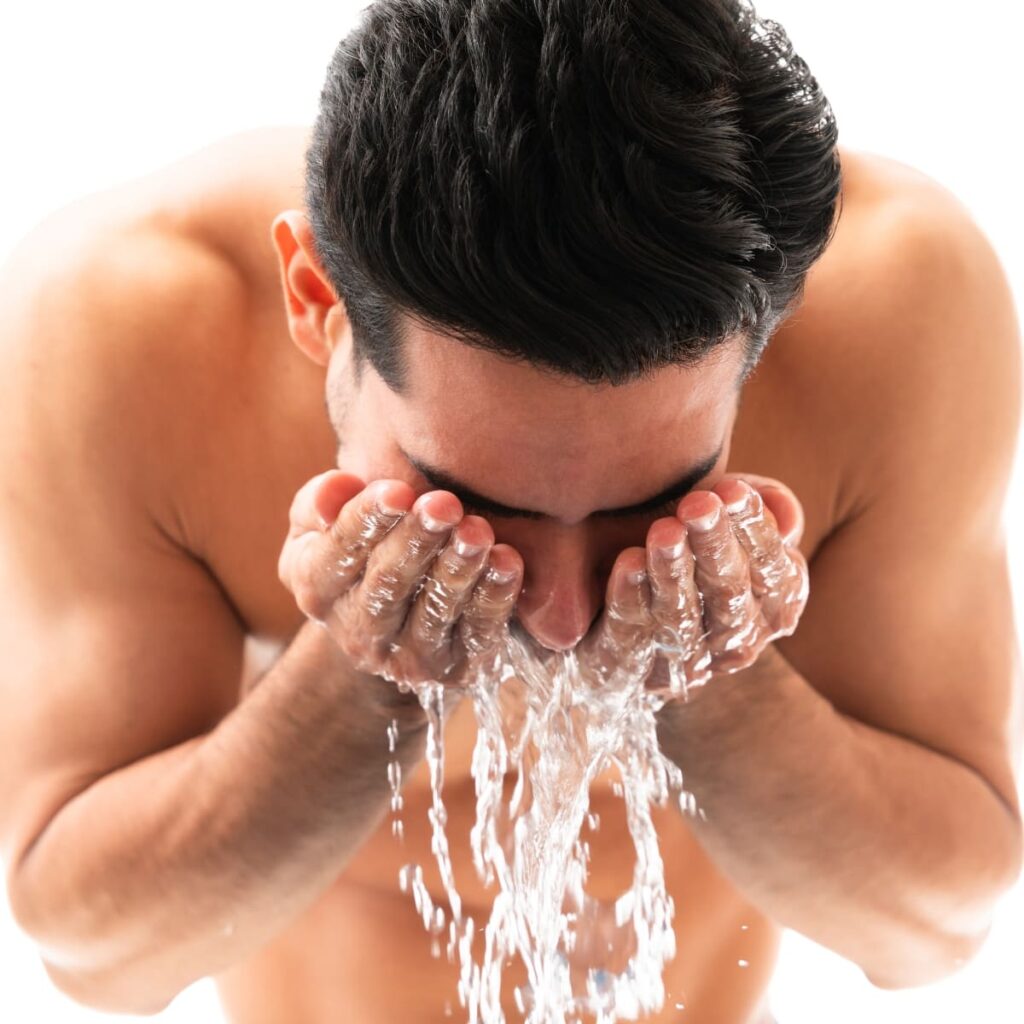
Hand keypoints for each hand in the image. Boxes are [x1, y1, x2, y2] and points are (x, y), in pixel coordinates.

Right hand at [278, 470, 523, 689]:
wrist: (393, 623)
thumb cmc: (360, 550)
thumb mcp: (322, 524)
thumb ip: (320, 500)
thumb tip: (336, 490)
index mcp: (317, 588)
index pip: (339, 553)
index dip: (367, 521)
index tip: (397, 492)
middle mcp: (358, 631)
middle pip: (387, 585)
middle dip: (417, 542)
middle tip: (444, 505)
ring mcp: (408, 655)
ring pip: (433, 611)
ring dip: (457, 568)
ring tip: (477, 531)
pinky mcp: (456, 665)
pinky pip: (477, 632)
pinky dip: (493, 597)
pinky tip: (507, 562)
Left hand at [579, 473, 808, 695]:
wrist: (615, 613)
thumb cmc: (689, 548)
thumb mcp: (726, 519)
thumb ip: (761, 508)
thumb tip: (789, 519)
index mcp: (772, 608)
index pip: (776, 573)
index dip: (756, 531)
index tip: (733, 490)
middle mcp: (735, 641)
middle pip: (730, 595)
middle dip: (715, 547)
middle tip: (698, 505)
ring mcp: (682, 661)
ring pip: (682, 619)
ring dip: (674, 572)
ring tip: (663, 531)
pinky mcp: (630, 668)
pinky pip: (632, 637)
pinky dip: (631, 599)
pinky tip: (628, 563)